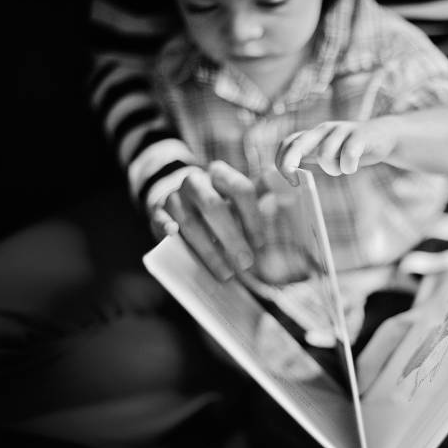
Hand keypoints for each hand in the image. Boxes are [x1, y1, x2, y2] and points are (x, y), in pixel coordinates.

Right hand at [161, 161, 263, 280]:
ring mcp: (174, 196)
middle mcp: (195, 181)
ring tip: (226, 273)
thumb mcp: (235, 196)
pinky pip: (160, 220)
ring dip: (209, 249)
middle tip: (246, 263)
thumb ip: (261, 192)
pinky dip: (166, 228)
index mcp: (220, 174)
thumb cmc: (216, 203)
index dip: (252, 218)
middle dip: (231, 238)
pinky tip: (173, 237)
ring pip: (189, 221)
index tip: (261, 244)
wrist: (175, 197)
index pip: (241, 190)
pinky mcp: (157, 212)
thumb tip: (290, 182)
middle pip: (214, 206)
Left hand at [275, 120, 397, 185]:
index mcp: (314, 135)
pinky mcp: (360, 134)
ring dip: (332, 169)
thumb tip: (293, 181)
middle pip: (297, 144)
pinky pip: (348, 154)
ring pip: (324, 154)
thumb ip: (311, 161)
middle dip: (289, 163)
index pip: (288, 143)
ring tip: (342, 168)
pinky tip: (352, 166)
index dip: (282, 161)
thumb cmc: (352, 150)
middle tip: (297, 183)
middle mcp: (323, 129)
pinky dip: (348, 166)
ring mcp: (341, 130)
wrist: (384, 136)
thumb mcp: (329, 154)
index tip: (290, 180)